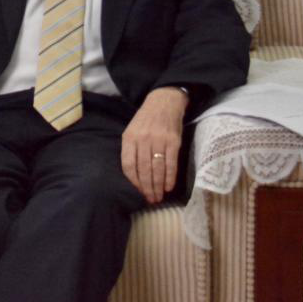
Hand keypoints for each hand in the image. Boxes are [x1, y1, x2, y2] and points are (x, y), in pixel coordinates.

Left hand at [120, 87, 187, 204]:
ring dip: (158, 186)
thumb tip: (134, 175)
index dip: (133, 181)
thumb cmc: (146, 120)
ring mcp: (159, 140)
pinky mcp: (174, 141)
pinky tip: (168, 187)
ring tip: (158, 197)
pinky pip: (171, 163)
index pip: (128, 165)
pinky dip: (170, 177)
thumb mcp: (132, 131)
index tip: (137, 191)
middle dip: (146, 188)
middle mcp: (143, 139)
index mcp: (129, 138)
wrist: (164, 101)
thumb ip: (131, 150)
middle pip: (143, 169)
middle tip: (150, 199)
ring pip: (157, 168)